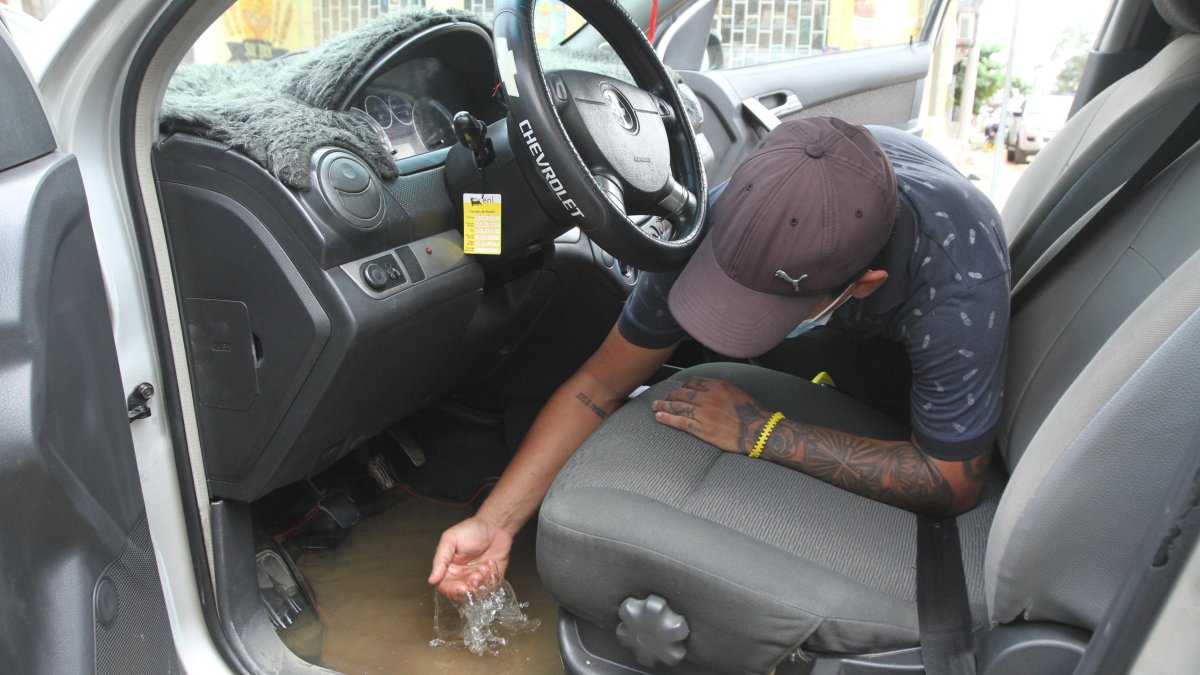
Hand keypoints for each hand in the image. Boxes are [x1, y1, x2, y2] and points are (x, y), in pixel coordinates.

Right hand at [428, 516, 513, 602]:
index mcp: (449, 569)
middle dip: (469, 586)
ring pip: (477, 592)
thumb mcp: (450, 540)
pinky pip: (492, 587)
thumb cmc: (471, 530)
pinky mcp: (492, 579)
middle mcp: (462, 576)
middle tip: (476, 575)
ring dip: (481, 582)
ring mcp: (478, 579)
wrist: (495, 525)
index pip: (445, 587)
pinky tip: (491, 563)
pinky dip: (492, 578)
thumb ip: (441, 559)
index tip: (461, 587)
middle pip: (462, 593)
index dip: (452, 590)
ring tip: (484, 567)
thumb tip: (431, 580)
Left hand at [651, 376, 770, 454]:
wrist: (760, 431)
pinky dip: (668, 419)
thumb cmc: (753, 413)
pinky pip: (681, 422)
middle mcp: (709, 398)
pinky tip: (660, 417)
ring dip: (664, 406)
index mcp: (718, 386)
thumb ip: (722, 390)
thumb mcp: (738, 393)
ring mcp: (705, 414)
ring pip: (679, 407)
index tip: (679, 389)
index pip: (694, 382)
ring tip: (655, 406)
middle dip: (670, 395)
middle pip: (682, 393)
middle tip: (661, 398)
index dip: (683, 386)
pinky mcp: (703, 430)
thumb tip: (711, 390)